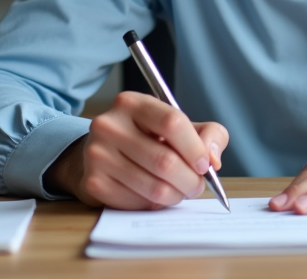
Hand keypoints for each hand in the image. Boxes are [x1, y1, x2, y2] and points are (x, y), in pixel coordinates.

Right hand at [44, 91, 228, 209]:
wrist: (102, 153)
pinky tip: (154, 194)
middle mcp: (109, 125)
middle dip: (191, 180)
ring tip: (179, 191)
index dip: (195, 148)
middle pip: (165, 161)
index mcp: (132, 103)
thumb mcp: (178, 124)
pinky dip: (155, 204)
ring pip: (154, 187)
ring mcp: (98, 155)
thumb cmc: (147, 137)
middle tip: (197, 186)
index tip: (205, 164)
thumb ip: (207, 134)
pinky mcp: (94, 183)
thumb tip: (213, 159)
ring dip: (176, 195)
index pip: (172, 122)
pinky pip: (138, 203)